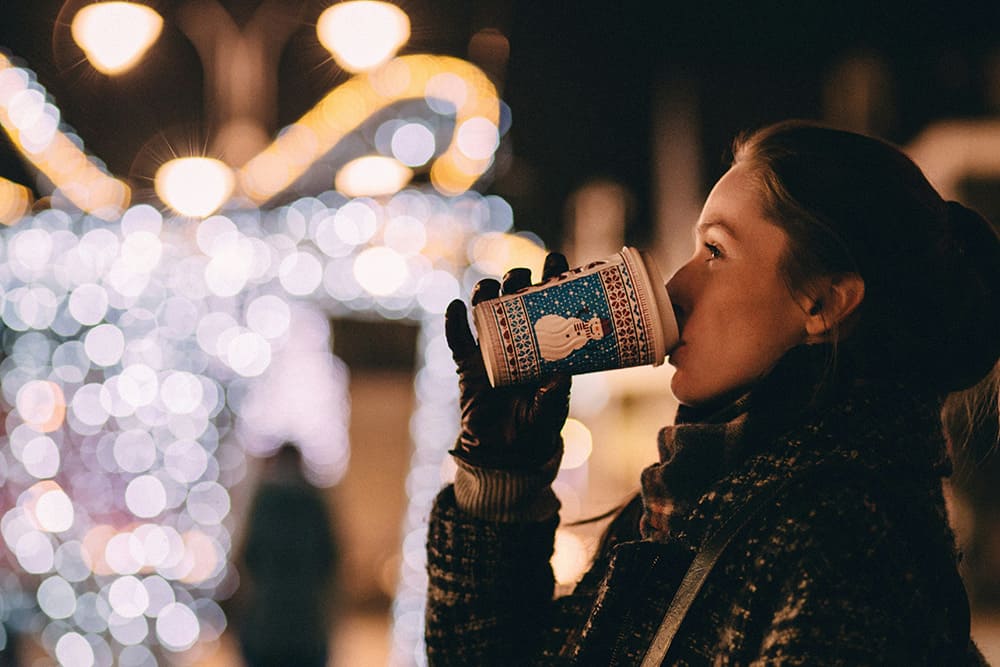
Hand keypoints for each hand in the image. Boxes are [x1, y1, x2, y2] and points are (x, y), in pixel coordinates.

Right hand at [445, 252, 571, 468]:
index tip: (556, 261)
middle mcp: (517, 341)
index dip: (551, 280)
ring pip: (485, 312)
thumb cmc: (536, 427)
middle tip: (522, 277)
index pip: (549, 304)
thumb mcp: (551, 411)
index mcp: (543, 345)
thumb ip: (554, 394)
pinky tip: (455, 308)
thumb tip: (560, 374)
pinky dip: (454, 323)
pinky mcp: (467, 366)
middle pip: (514, 299)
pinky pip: (457, 340)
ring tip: (489, 288)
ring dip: (485, 294)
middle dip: (517, 281)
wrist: (506, 453)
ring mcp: (490, 350)